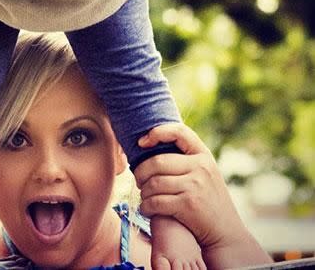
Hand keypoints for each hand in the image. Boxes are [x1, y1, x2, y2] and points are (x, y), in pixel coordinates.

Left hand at [135, 124, 245, 250]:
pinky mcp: (188, 205)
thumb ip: (185, 159)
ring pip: (153, 183)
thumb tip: (149, 144)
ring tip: (144, 196)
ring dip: (143, 191)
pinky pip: (155, 202)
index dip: (157, 133)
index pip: (179, 132)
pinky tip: (146, 209)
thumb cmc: (208, 201)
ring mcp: (195, 185)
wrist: (227, 235)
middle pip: (156, 161)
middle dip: (141, 172)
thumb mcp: (204, 173)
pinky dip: (146, 206)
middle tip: (139, 181)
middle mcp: (201, 167)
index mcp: (204, 155)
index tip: (141, 142)